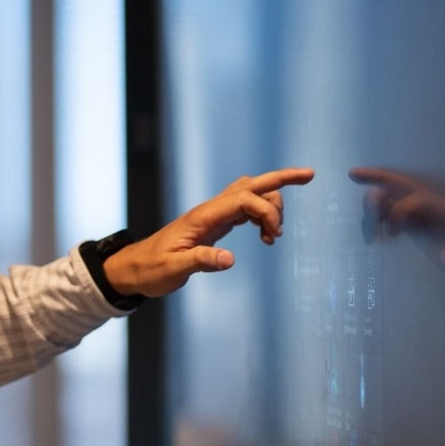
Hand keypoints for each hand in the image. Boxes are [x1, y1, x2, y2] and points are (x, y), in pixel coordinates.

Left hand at [104, 167, 314, 297]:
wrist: (135, 268)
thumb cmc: (151, 269)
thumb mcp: (173, 270)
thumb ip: (200, 262)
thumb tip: (230, 259)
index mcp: (202, 217)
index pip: (243, 198)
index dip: (265, 210)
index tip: (274, 236)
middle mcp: (210, 210)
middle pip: (250, 184)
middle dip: (280, 178)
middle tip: (310, 175)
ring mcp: (213, 215)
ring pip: (250, 194)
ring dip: (271, 206)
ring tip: (274, 236)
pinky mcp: (215, 224)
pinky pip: (244, 209)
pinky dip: (261, 216)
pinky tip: (266, 236)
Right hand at [348, 166, 444, 298]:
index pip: (419, 199)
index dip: (400, 210)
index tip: (391, 235)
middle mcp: (436, 211)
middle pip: (404, 185)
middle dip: (379, 176)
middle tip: (353, 173)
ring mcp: (425, 220)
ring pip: (393, 201)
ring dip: (373, 208)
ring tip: (368, 234)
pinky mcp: (417, 231)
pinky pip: (390, 218)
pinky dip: (375, 222)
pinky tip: (372, 239)